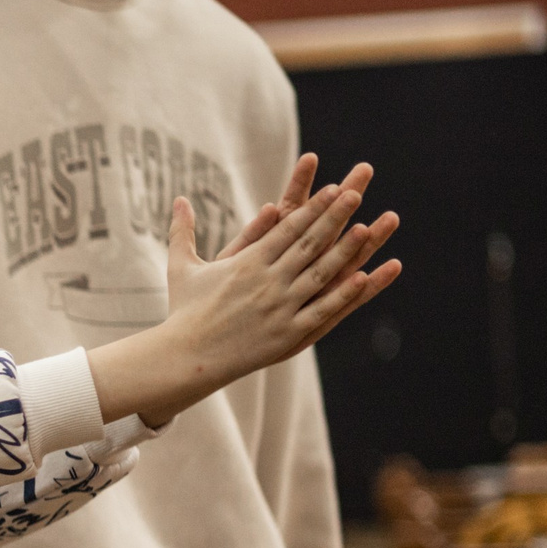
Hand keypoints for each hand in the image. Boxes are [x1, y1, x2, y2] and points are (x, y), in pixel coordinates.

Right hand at [89, 165, 400, 429]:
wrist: (185, 357)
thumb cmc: (183, 312)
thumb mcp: (182, 267)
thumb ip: (183, 231)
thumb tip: (178, 199)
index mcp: (246, 263)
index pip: (287, 229)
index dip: (312, 208)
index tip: (333, 190)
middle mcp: (266, 282)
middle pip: (307, 244)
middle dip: (334, 217)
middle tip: (356, 194)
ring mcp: (279, 308)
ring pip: (320, 274)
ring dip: (345, 251)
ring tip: (368, 229)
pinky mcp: (286, 335)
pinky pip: (321, 311)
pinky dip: (342, 295)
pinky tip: (362, 279)